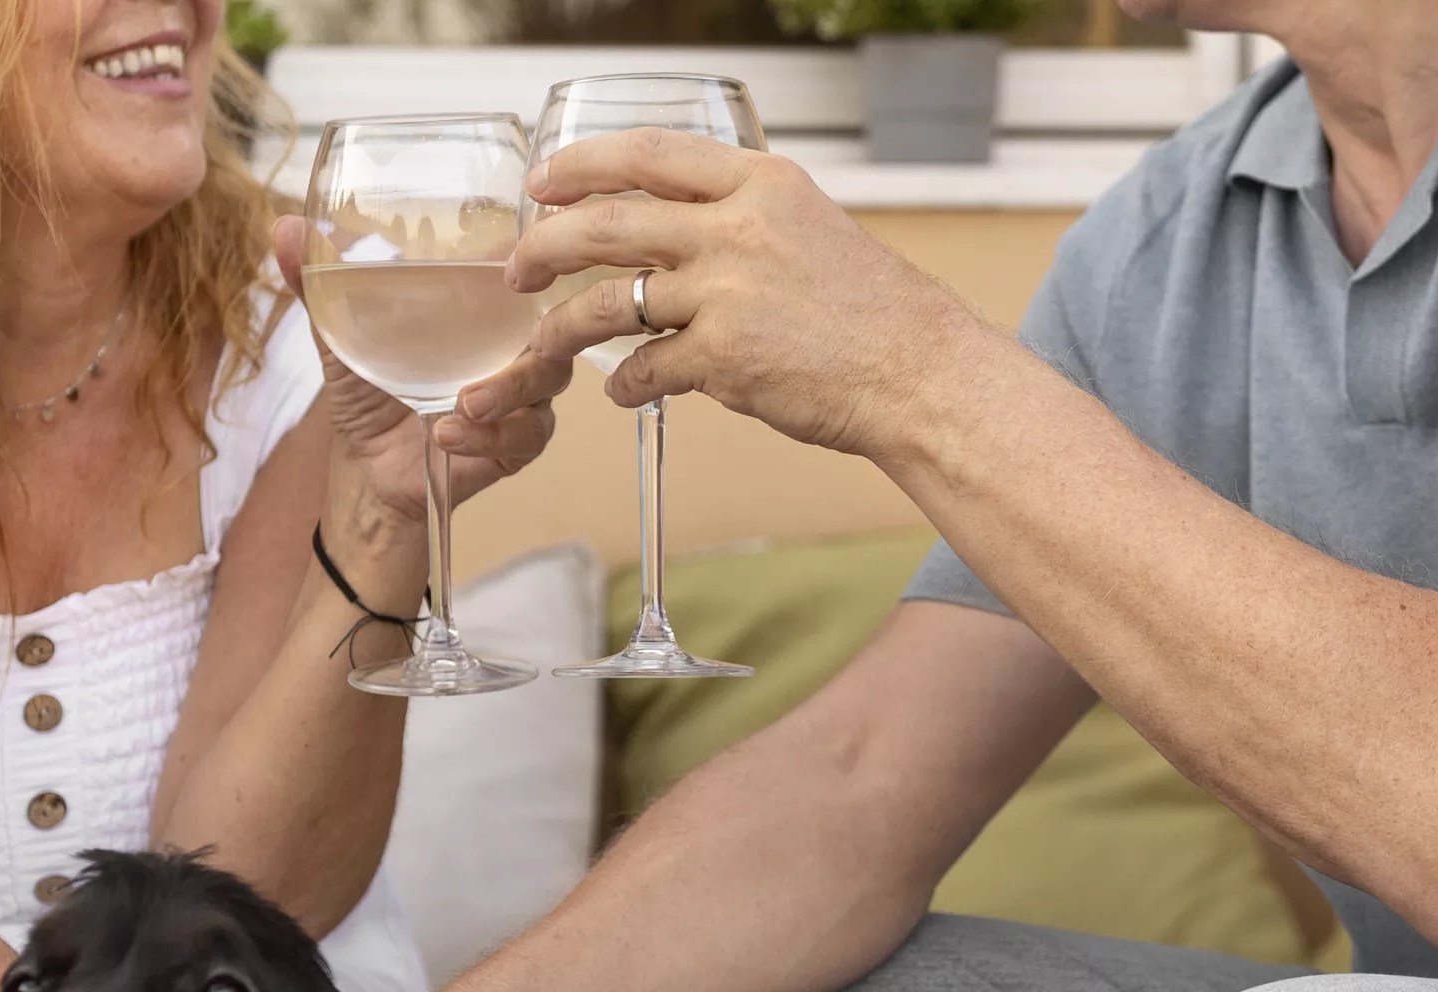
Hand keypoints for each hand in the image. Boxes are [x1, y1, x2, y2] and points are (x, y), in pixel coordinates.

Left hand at [273, 217, 570, 529]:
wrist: (369, 471)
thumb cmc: (368, 396)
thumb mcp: (344, 337)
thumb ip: (321, 285)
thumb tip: (284, 227)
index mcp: (485, 311)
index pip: (527, 273)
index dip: (534, 260)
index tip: (510, 257)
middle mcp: (514, 345)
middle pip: (552, 321)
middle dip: (532, 327)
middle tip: (495, 327)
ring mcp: (524, 396)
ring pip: (548, 379)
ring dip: (509, 390)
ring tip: (464, 402)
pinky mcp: (518, 444)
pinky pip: (527, 435)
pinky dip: (491, 435)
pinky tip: (448, 435)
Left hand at [466, 130, 985, 462]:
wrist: (919, 373)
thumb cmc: (876, 314)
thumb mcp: (813, 231)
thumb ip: (746, 223)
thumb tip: (685, 235)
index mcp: (761, 184)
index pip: (651, 153)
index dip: (584, 165)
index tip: (545, 183)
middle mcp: (737, 228)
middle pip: (609, 221)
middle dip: (546, 244)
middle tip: (517, 266)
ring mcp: (726, 292)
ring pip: (609, 301)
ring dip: (563, 325)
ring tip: (544, 343)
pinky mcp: (723, 358)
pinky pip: (644, 369)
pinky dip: (623, 384)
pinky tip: (621, 392)